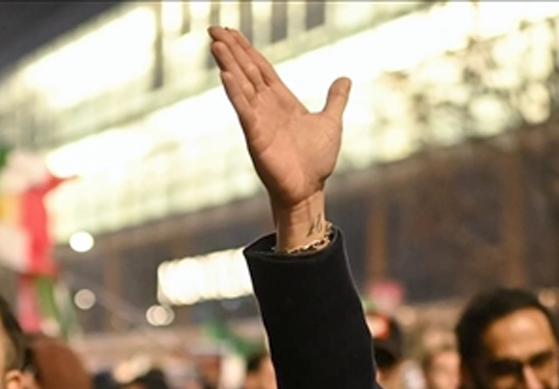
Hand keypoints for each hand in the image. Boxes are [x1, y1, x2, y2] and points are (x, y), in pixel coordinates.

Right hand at [209, 26, 348, 243]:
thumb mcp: (331, 121)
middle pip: (246, 70)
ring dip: (228, 64)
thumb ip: (335, 99)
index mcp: (281, 100)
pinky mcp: (256, 135)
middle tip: (214, 29)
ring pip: (241, 85)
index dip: (247, 49)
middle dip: (231, 49)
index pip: (260, 68)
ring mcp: (259, 120)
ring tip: (216, 44)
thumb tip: (344, 79)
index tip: (231, 32)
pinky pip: (243, 110)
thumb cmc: (317, 161)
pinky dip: (234, 92)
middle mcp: (266, 107)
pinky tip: (225, 75)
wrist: (309, 189)